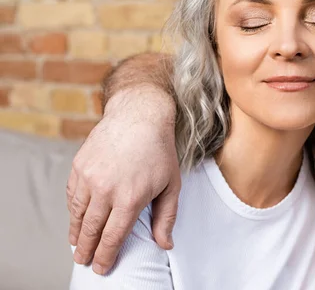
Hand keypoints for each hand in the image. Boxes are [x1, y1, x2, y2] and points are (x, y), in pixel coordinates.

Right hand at [66, 86, 179, 274]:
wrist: (139, 116)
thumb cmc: (159, 151)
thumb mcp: (171, 184)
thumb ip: (167, 217)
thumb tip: (166, 244)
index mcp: (130, 198)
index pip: (113, 237)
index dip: (106, 256)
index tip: (102, 268)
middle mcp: (106, 190)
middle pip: (91, 230)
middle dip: (86, 250)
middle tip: (83, 261)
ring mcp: (90, 177)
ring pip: (78, 214)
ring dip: (76, 232)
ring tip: (77, 244)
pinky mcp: (79, 166)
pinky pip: (72, 195)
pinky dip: (74, 210)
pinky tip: (77, 217)